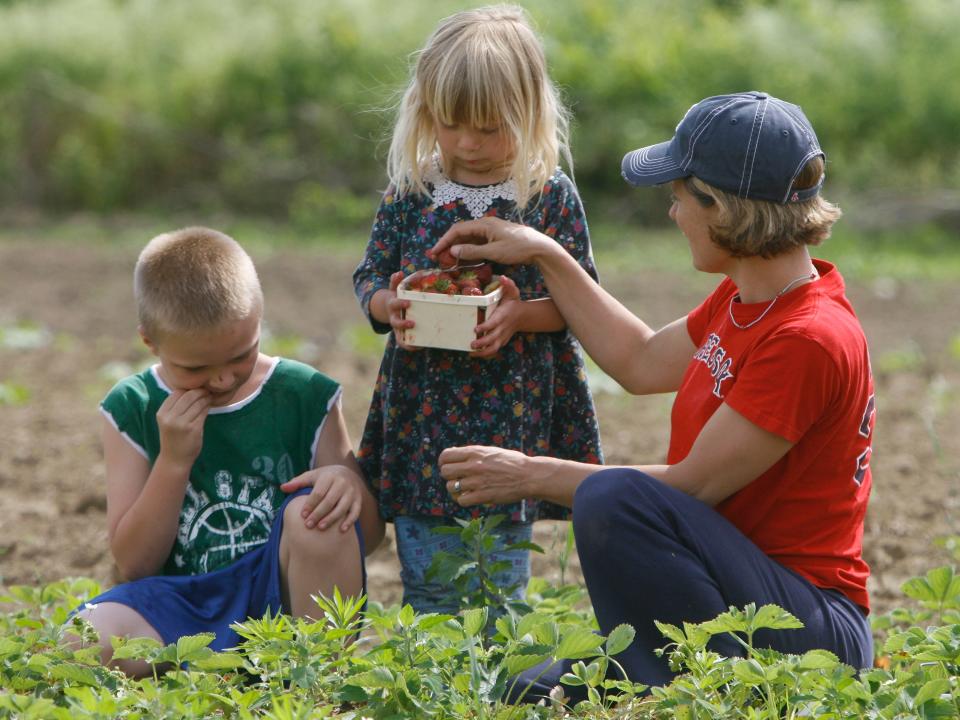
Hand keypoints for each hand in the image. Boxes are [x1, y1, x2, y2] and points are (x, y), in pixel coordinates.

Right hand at [156, 389, 210, 466]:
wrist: (174, 460)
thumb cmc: (172, 438)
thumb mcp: (168, 421)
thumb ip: (175, 407)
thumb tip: (191, 390)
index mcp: (162, 413)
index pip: (176, 393)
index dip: (188, 388)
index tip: (196, 387)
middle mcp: (170, 417)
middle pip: (188, 396)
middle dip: (199, 391)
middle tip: (207, 389)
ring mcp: (182, 423)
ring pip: (198, 403)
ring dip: (206, 398)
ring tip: (210, 396)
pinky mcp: (194, 429)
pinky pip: (203, 413)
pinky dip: (208, 407)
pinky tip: (210, 405)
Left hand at [280, 465, 362, 531]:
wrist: (348, 473)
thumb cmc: (325, 478)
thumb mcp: (311, 476)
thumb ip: (297, 482)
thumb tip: (282, 488)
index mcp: (329, 476)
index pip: (318, 492)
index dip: (310, 504)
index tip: (302, 515)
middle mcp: (342, 483)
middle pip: (329, 501)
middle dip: (318, 514)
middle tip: (308, 525)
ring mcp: (352, 492)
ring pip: (342, 507)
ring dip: (332, 519)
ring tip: (321, 528)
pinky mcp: (358, 500)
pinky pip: (355, 512)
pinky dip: (349, 521)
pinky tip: (341, 530)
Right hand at [385, 271, 419, 351]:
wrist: (387, 308)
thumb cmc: (396, 297)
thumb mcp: (394, 289)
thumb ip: (395, 282)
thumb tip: (399, 273)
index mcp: (393, 305)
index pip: (395, 304)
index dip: (401, 304)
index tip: (409, 303)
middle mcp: (393, 317)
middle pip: (395, 323)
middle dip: (403, 324)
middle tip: (413, 323)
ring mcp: (396, 327)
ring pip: (398, 337)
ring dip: (407, 341)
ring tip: (418, 344)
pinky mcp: (400, 334)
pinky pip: (403, 343)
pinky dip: (410, 347)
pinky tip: (421, 347)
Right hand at [429, 217, 554, 267]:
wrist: (540, 248)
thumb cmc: (518, 248)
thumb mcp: (494, 252)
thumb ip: (473, 251)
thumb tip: (453, 250)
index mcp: (484, 224)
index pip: (457, 230)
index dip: (444, 241)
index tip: (434, 252)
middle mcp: (485, 225)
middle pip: (461, 234)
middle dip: (448, 245)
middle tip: (438, 258)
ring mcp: (491, 232)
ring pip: (469, 239)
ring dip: (458, 249)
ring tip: (448, 260)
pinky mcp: (496, 239)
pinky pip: (477, 243)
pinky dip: (468, 251)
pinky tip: (464, 260)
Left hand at [438, 445, 533, 505]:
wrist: (529, 476)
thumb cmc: (512, 462)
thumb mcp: (491, 451)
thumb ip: (473, 453)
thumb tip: (454, 454)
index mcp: (475, 452)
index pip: (446, 456)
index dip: (444, 462)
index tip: (449, 466)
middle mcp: (474, 466)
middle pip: (445, 472)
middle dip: (448, 476)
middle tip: (457, 478)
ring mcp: (477, 481)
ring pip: (451, 487)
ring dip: (455, 490)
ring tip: (464, 489)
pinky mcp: (483, 496)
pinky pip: (461, 501)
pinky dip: (463, 500)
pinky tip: (470, 497)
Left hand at [470, 275, 521, 356]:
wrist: (523, 316)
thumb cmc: (514, 303)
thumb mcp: (513, 291)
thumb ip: (508, 284)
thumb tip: (503, 277)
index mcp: (503, 316)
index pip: (494, 323)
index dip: (486, 326)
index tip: (476, 328)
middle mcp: (503, 328)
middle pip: (493, 338)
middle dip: (482, 342)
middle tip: (472, 344)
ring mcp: (503, 336)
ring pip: (494, 348)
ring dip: (483, 352)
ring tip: (472, 352)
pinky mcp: (502, 341)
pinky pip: (494, 350)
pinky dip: (485, 354)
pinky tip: (474, 354)